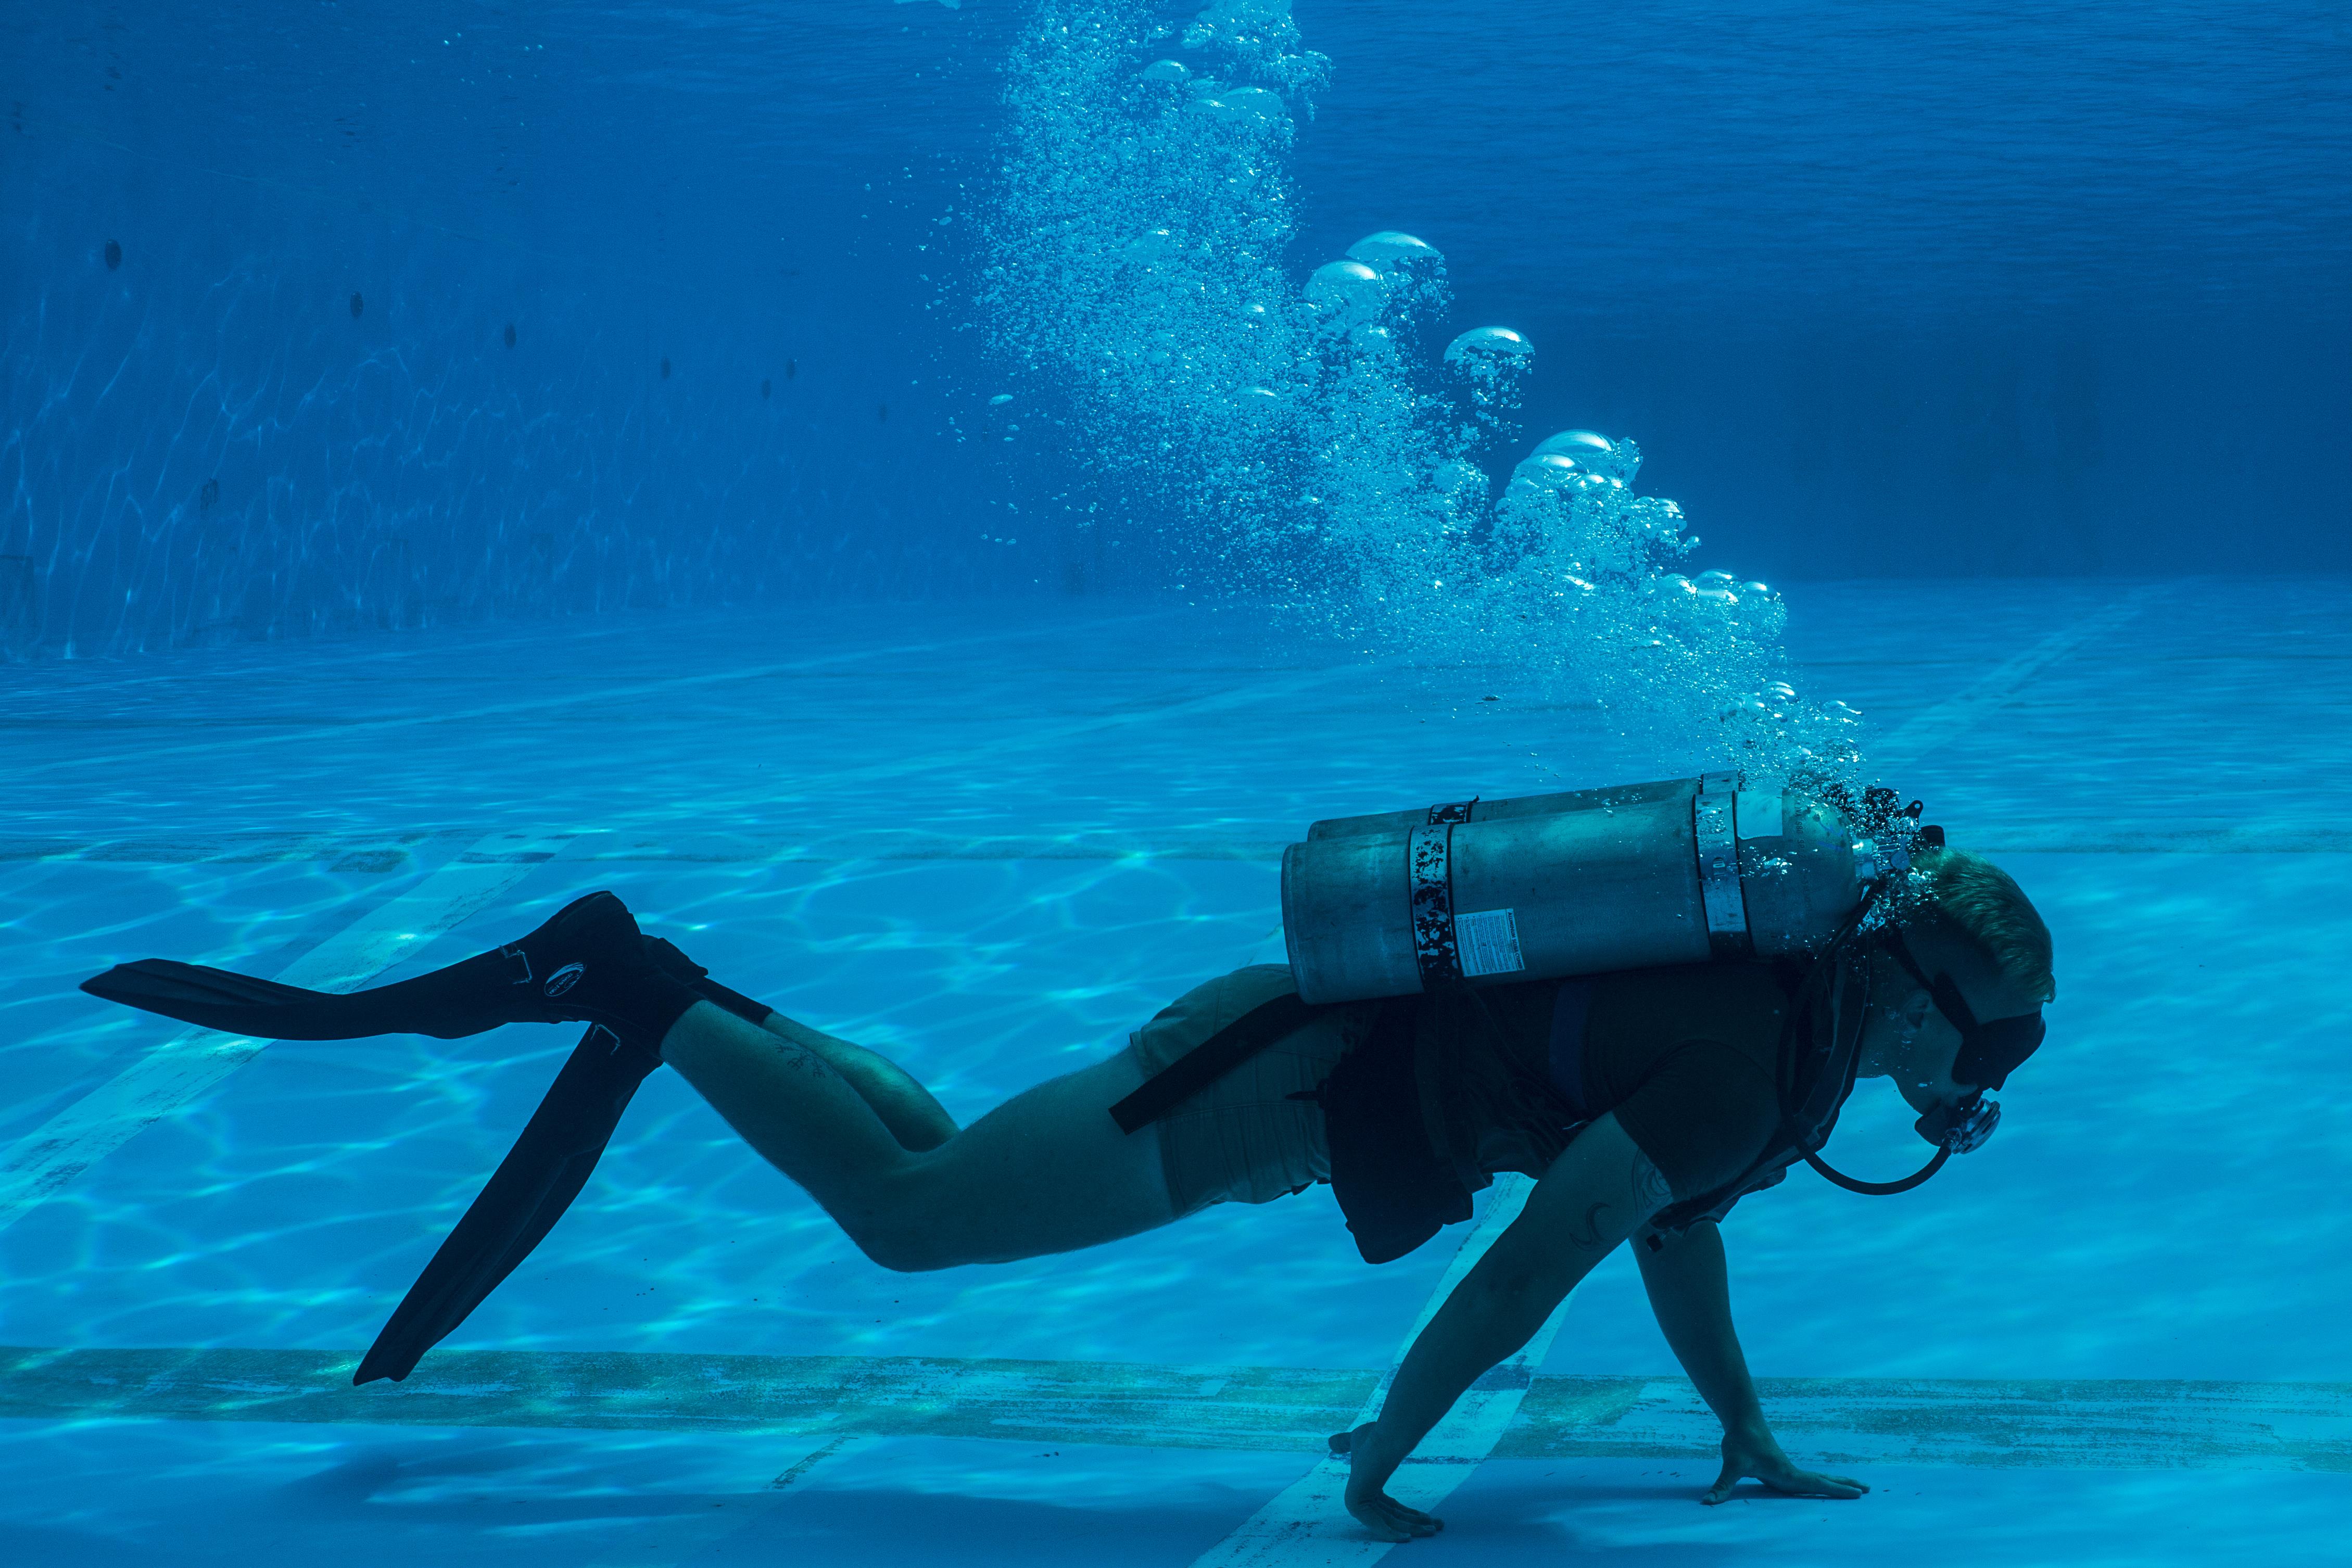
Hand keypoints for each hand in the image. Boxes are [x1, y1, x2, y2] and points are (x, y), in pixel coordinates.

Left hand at [1329, 1423, 1444, 1542]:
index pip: (1391, 1508)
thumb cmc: (1374, 1437)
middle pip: (1393, 1517)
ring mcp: (1357, 1502)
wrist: (1383, 1439)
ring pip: (1389, 1522)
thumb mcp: (1360, 1441)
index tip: (1430, 1518)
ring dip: (1413, 1528)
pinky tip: (1409, 1537)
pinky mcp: (1355, 1504)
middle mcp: (1361, 1498)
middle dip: (1416, 1523)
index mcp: (1366, 1488)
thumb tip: (1331, 1442)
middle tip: (1438, 1526)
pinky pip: (1377, 1525)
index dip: (1411, 1515)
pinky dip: (1393, 1533)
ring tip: (1436, 1529)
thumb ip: (1346, 1443)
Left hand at [1701, 1426, 1868, 1505]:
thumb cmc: (1738, 1442)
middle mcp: (1791, 1471)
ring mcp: (1787, 1469)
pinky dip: (1821, 1481)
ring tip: (1856, 1486)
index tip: (1857, 1493)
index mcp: (1786, 1473)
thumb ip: (1721, 1485)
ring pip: (1817, 1477)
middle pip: (1823, 1480)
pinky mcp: (1781, 1468)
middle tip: (1867, 1490)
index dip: (1836, 1490)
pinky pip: (1807, 1477)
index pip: (1816, 1484)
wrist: (1741, 1419)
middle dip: (1844, 1486)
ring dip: (1836, 1482)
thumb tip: (1708, 1502)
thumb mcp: (1731, 1465)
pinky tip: (1823, 1484)